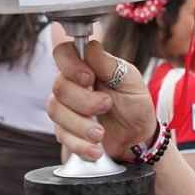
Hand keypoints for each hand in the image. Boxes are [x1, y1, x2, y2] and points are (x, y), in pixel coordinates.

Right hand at [46, 38, 155, 165]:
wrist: (138, 137)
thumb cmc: (134, 104)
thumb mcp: (130, 80)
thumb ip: (109, 64)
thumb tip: (90, 46)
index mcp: (86, 67)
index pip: (62, 53)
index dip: (70, 65)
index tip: (89, 77)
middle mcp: (71, 86)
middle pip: (59, 87)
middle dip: (84, 100)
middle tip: (106, 105)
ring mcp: (65, 109)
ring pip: (56, 112)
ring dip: (81, 125)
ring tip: (100, 133)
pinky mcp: (65, 132)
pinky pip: (63, 137)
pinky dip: (80, 144)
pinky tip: (96, 148)